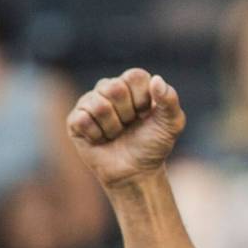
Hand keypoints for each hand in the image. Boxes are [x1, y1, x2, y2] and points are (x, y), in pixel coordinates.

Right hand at [67, 68, 185, 187]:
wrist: (136, 172)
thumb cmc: (154, 145)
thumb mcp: (171, 124)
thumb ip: (170, 101)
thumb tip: (157, 79)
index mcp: (133, 84)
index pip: (134, 76)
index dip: (142, 99)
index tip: (146, 114)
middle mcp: (109, 88)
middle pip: (114, 88)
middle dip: (127, 113)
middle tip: (130, 124)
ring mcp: (90, 102)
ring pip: (98, 105)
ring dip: (113, 127)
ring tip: (116, 133)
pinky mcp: (75, 120)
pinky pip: (83, 120)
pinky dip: (97, 135)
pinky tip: (101, 139)